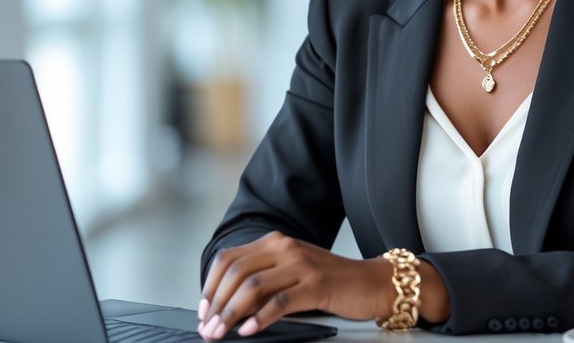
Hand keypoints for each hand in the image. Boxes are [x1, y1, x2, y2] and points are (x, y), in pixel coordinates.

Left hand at [197, 232, 393, 338]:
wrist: (370, 282)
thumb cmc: (329, 282)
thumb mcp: (291, 272)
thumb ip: (263, 281)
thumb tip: (225, 306)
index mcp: (275, 242)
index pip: (229, 259)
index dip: (210, 286)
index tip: (203, 311)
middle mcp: (285, 247)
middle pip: (236, 273)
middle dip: (216, 304)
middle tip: (208, 329)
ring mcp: (301, 264)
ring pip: (253, 287)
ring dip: (230, 314)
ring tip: (221, 333)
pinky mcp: (316, 284)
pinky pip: (279, 302)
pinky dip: (259, 318)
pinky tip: (249, 330)